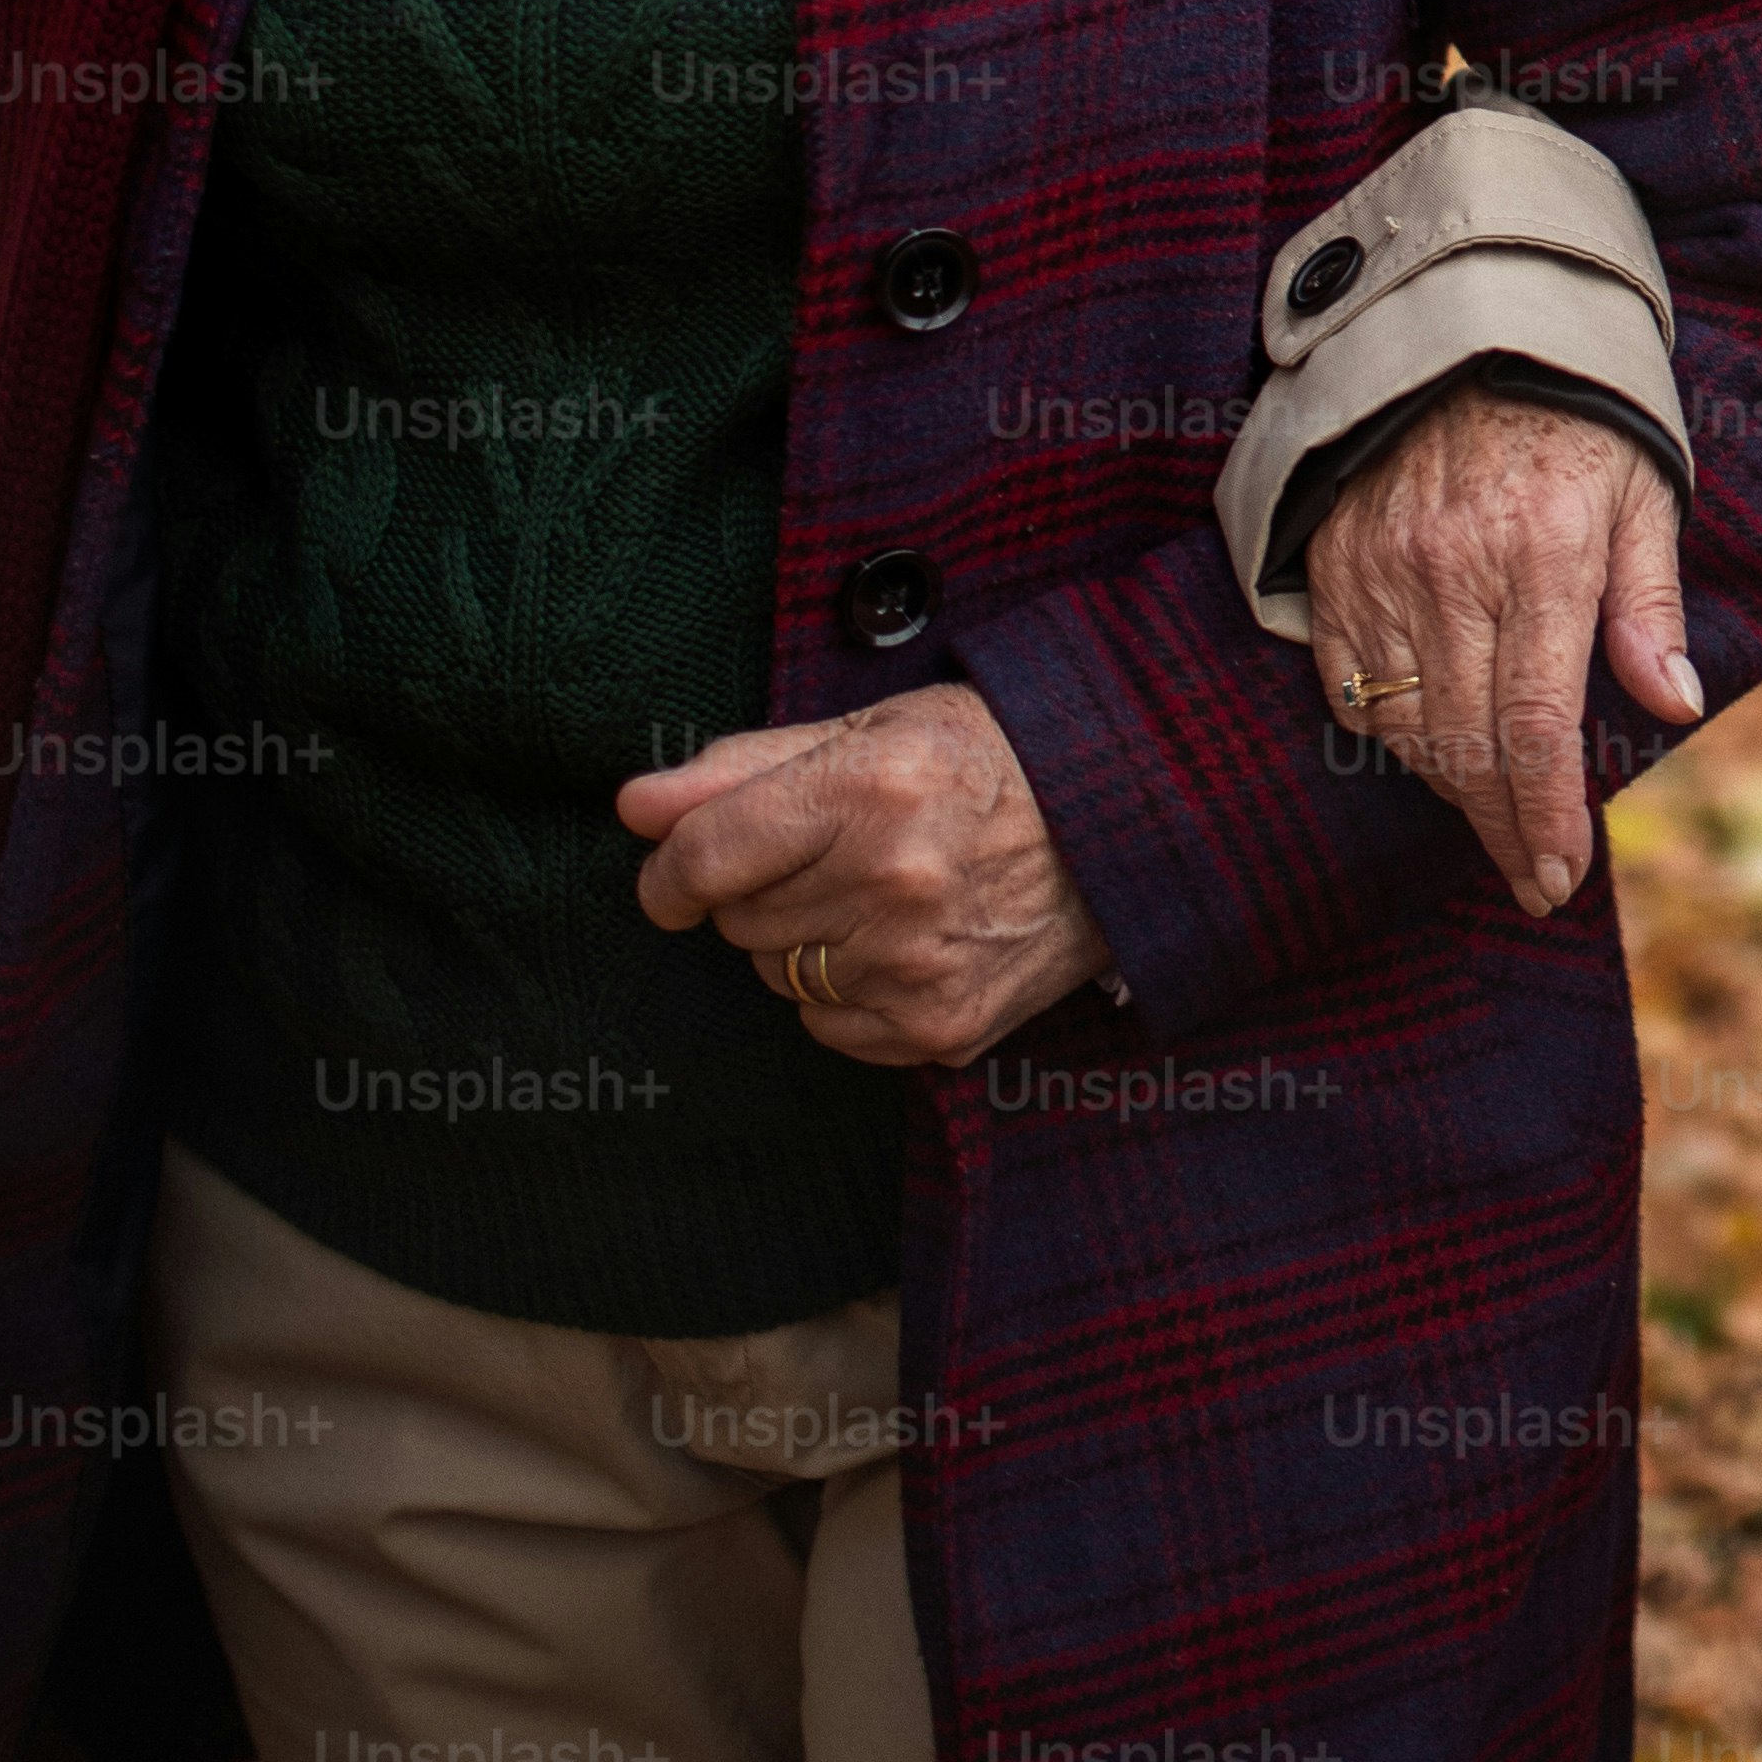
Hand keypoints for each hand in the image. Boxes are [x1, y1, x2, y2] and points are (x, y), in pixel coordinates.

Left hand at [621, 688, 1107, 1067]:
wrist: (1127, 827)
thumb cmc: (990, 762)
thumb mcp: (872, 732)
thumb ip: (741, 768)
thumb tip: (634, 806)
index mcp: (872, 790)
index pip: (706, 857)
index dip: (671, 870)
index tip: (675, 874)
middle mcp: (893, 883)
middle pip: (738, 920)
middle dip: (766, 889)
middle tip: (840, 853)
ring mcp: (919, 966)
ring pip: (779, 976)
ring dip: (808, 940)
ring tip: (886, 894)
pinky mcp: (940, 1028)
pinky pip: (826, 1027)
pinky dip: (849, 994)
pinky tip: (909, 944)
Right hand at [1306, 393, 1700, 916]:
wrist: (1465, 326)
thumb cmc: (1577, 419)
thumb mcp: (1644, 493)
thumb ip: (1651, 604)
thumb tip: (1676, 703)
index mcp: (1544, 554)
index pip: (1537, 723)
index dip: (1546, 816)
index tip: (1560, 876)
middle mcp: (1454, 568)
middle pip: (1467, 742)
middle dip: (1502, 826)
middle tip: (1533, 876)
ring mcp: (1383, 569)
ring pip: (1403, 725)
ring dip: (1449, 785)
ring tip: (1494, 815)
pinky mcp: (1335, 566)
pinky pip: (1347, 685)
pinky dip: (1385, 732)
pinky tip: (1429, 749)